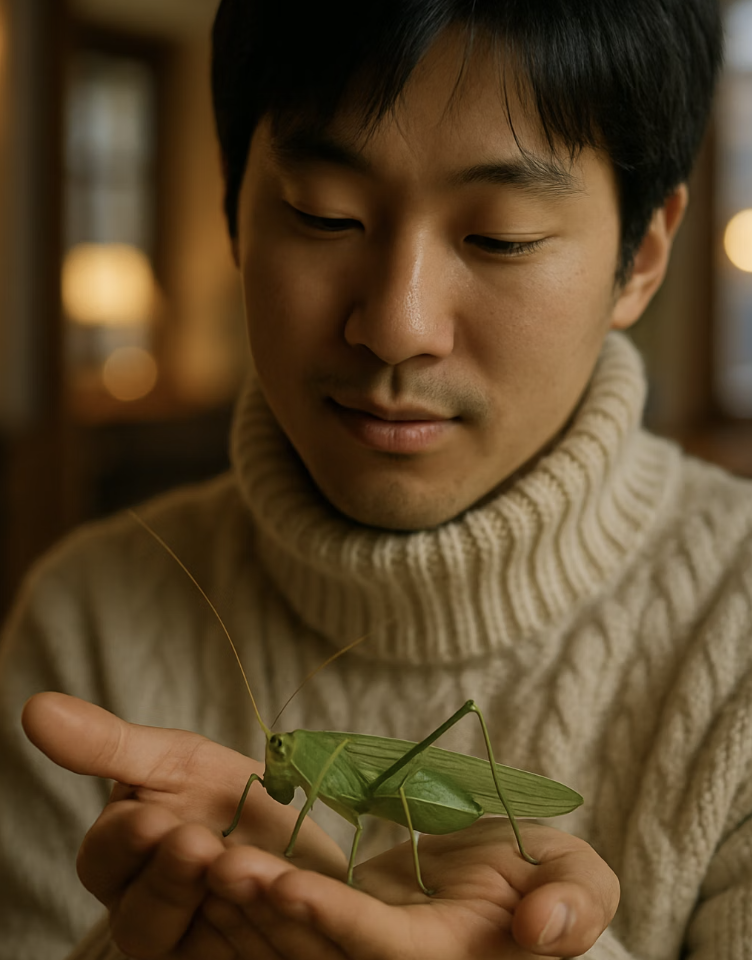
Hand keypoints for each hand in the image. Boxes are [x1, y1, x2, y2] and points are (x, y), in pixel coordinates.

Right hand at [22, 692, 346, 958]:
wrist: (295, 831)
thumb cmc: (221, 794)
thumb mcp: (175, 761)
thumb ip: (110, 746)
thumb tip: (35, 706)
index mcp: (120, 861)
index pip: (106, 859)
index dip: (127, 842)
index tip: (153, 820)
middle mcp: (144, 911)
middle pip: (141, 915)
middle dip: (171, 878)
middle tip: (198, 844)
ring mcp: (190, 942)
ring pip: (188, 942)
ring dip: (214, 901)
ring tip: (240, 866)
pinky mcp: (232, 956)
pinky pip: (241, 952)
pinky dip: (261, 920)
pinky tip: (281, 892)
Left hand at [201, 818, 618, 959]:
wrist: (506, 877)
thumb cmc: (545, 875)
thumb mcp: (578, 878)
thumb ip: (575, 902)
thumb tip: (545, 927)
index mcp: (441, 959)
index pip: (377, 948)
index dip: (331, 918)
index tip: (280, 880)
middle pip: (312, 947)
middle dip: (258, 905)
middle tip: (206, 856)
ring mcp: (352, 951)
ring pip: (282, 935)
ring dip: (234, 898)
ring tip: (188, 850)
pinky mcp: (330, 932)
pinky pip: (278, 916)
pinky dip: (239, 890)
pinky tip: (201, 855)